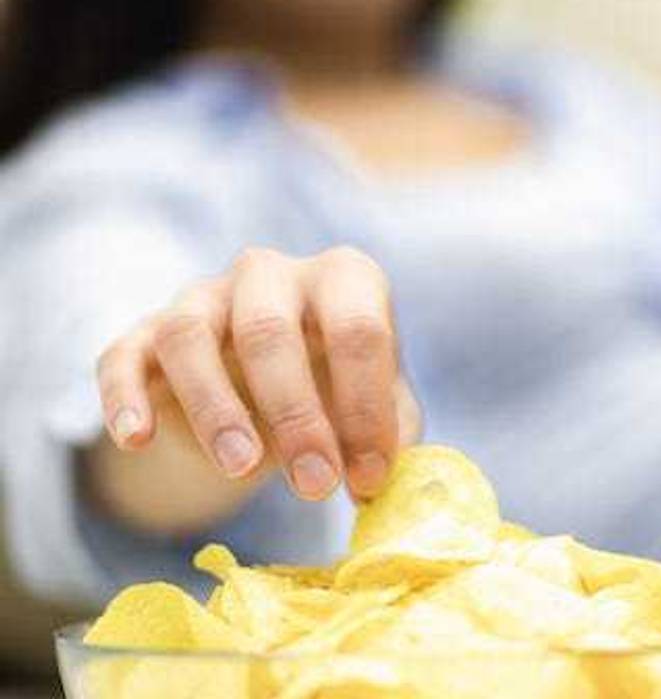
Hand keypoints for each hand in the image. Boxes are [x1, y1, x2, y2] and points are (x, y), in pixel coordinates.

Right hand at [91, 246, 421, 535]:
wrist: (268, 391)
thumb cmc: (338, 391)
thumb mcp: (377, 409)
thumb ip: (389, 437)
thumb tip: (377, 483)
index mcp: (344, 279)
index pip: (358, 330)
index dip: (366, 407)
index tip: (368, 476)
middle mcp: (271, 274)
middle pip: (269, 330)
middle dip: (295, 414)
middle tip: (313, 485)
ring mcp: (203, 297)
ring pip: (189, 337)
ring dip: (214, 407)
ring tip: (241, 468)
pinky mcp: (146, 333)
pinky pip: (123, 356)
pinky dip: (125, 397)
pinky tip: (138, 439)